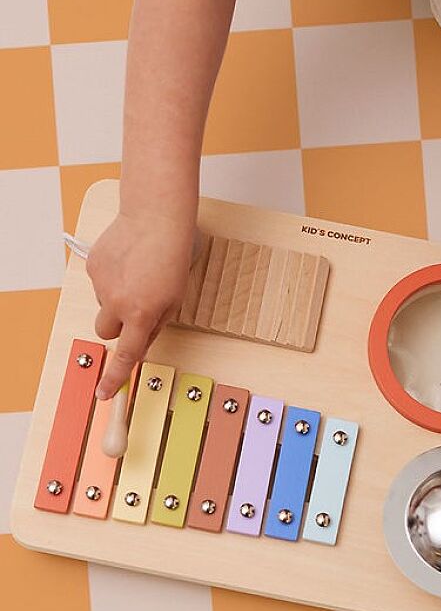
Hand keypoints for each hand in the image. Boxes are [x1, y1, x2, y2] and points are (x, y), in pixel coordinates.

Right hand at [87, 212, 195, 398]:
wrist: (156, 217)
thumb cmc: (172, 254)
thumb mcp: (176, 297)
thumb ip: (157, 323)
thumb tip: (142, 341)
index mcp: (142, 313)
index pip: (126, 355)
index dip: (114, 377)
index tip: (104, 392)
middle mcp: (117, 302)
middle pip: (107, 332)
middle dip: (118, 329)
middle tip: (135, 310)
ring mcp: (102, 284)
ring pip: (103, 305)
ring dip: (117, 299)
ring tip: (138, 275)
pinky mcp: (93, 266)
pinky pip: (100, 283)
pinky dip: (112, 279)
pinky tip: (128, 262)